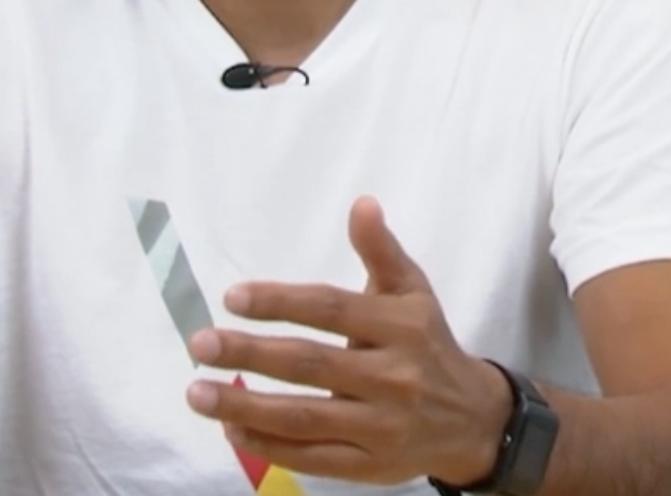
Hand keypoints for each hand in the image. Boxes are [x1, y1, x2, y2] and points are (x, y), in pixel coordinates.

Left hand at [184, 196, 512, 485]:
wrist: (473, 420)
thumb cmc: (429, 345)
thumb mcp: (414, 293)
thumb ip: (382, 251)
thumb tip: (362, 204)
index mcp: (403, 326)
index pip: (333, 309)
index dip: (282, 302)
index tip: (234, 297)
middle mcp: (394, 376)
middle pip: (311, 363)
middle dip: (250, 353)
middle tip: (200, 344)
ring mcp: (381, 425)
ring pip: (303, 416)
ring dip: (244, 405)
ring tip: (197, 393)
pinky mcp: (370, 466)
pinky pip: (310, 457)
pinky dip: (267, 444)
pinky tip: (231, 427)